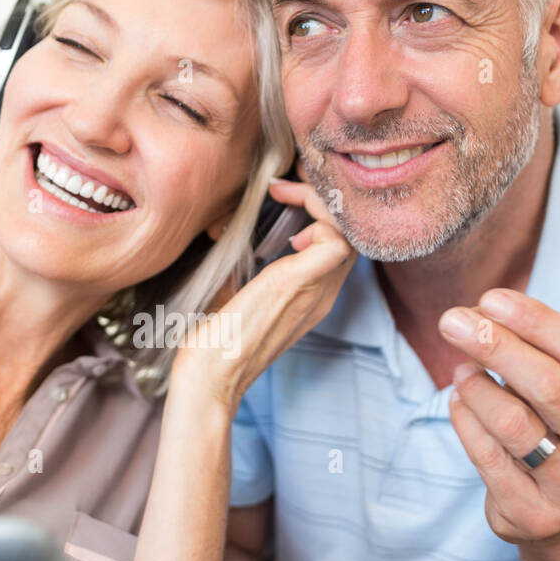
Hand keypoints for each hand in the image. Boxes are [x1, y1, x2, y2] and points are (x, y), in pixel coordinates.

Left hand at [175, 179, 353, 411]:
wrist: (209, 377)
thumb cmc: (214, 341)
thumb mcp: (234, 293)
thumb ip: (243, 266)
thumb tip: (223, 228)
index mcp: (312, 295)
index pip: (339, 241)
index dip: (321, 209)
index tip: (282, 194)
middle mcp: (323, 293)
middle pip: (350, 232)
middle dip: (324, 197)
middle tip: (287, 183)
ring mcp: (317, 290)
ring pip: (349, 230)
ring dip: (320, 201)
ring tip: (285, 193)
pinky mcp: (298, 284)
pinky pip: (336, 239)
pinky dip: (317, 217)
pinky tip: (286, 220)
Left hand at [441, 289, 559, 542]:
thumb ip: (543, 354)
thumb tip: (484, 312)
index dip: (538, 321)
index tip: (491, 300)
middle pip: (551, 385)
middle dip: (496, 345)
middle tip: (453, 321)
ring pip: (514, 422)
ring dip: (476, 386)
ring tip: (461, 369)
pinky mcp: (535, 515)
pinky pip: (487, 455)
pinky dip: (465, 420)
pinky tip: (458, 401)